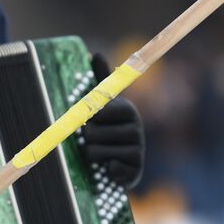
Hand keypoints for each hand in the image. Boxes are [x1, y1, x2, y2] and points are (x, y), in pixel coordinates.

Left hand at [82, 54, 144, 188]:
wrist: (120, 161)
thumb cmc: (106, 128)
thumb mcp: (102, 103)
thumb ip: (99, 80)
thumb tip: (95, 52)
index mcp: (127, 109)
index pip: (99, 112)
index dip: (89, 118)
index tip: (91, 120)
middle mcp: (136, 128)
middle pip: (92, 134)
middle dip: (86, 139)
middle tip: (94, 140)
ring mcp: (138, 150)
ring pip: (95, 153)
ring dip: (91, 156)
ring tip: (100, 154)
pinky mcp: (136, 171)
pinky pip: (109, 170)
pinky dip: (105, 170)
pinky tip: (109, 168)